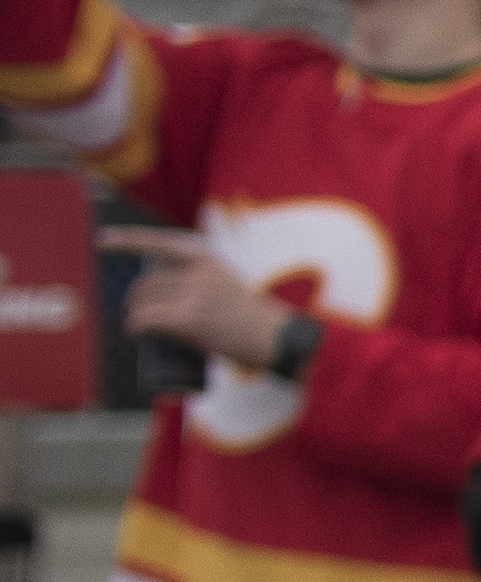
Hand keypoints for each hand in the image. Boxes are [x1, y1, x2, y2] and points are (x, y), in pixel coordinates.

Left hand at [100, 224, 291, 366]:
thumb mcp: (228, 286)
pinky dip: (134, 327)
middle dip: (135, 298)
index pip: (159, 244)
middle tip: (136, 315)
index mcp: (207, 261)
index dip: (126, 241)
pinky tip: (133, 333)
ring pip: (144, 302)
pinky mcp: (188, 320)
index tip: (100, 242)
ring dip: (134, 315)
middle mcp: (198, 274)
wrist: (278, 340)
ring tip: (137, 328)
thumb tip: (169, 295)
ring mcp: (193, 296)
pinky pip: (147, 320)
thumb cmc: (254, 320)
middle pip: (148, 282)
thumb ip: (203, 283)